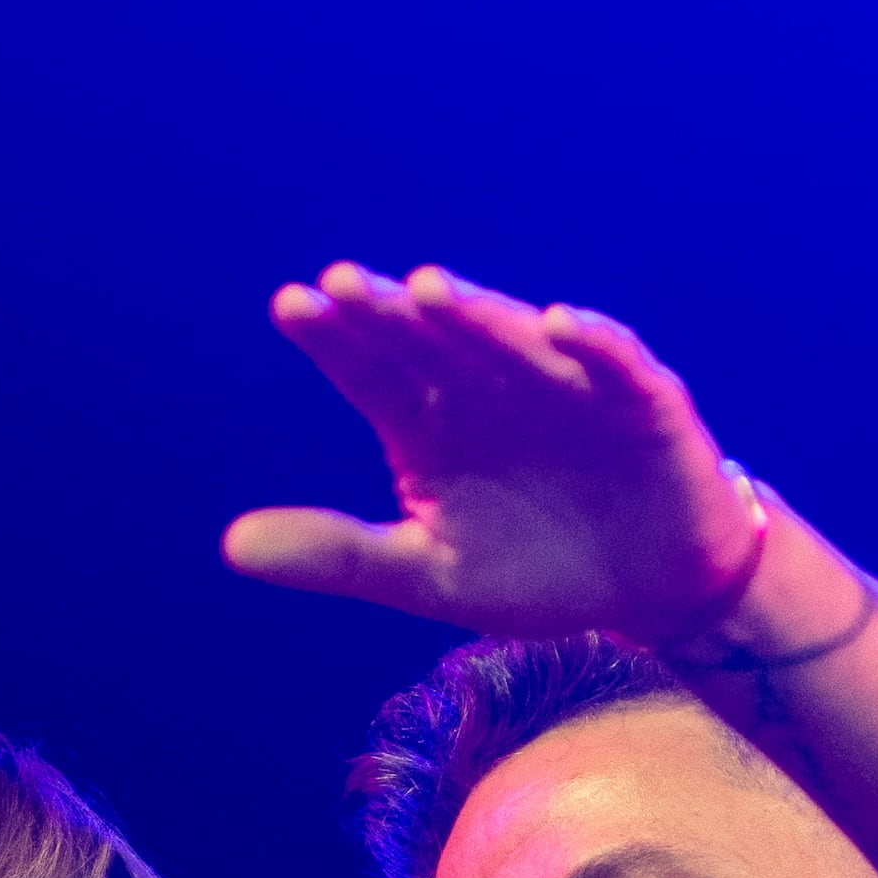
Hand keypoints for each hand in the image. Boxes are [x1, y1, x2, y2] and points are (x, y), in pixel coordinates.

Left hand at [223, 262, 759, 647]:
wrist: (648, 590)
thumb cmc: (534, 570)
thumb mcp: (427, 576)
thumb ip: (338, 554)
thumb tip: (229, 546)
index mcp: (430, 421)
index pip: (371, 370)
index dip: (334, 340)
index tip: (290, 305)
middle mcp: (490, 387)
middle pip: (433, 342)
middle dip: (392, 314)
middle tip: (345, 286)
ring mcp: (565, 385)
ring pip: (512, 341)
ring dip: (476, 315)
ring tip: (429, 290)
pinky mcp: (640, 400)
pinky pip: (615, 364)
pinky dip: (592, 344)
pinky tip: (559, 326)